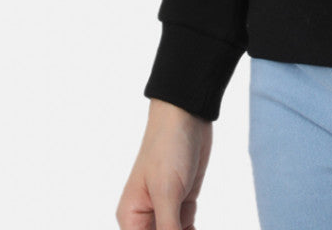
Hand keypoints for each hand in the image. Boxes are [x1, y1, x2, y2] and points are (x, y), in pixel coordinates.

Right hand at [116, 99, 213, 229]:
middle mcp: (145, 219)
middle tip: (191, 228)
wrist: (187, 114)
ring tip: (195, 226)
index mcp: (131, 219)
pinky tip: (200, 229)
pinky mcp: (183, 205)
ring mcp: (165, 212)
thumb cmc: (168, 147)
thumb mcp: (167, 193)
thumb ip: (168, 228)